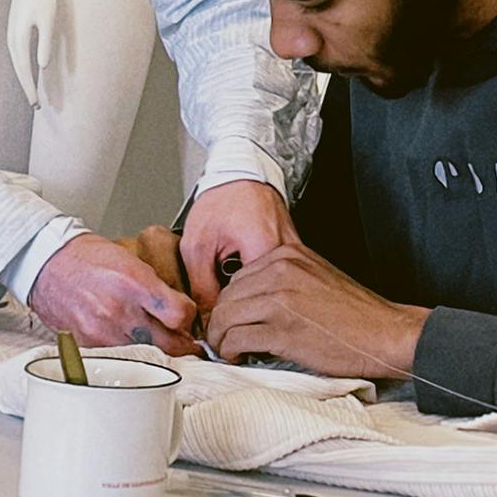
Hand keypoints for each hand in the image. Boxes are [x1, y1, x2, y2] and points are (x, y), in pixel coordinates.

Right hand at [6, 0, 64, 105]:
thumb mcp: (48, 19)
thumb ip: (44, 44)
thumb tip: (42, 67)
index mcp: (18, 37)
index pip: (24, 70)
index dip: (29, 88)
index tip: (35, 104)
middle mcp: (11, 37)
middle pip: (18, 68)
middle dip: (25, 86)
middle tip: (35, 104)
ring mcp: (10, 31)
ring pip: (16, 61)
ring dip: (23, 76)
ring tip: (31, 90)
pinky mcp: (14, 26)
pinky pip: (16, 52)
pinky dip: (21, 63)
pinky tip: (27, 66)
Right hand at [30, 233, 198, 355]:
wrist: (48, 264)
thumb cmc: (87, 258)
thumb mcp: (130, 260)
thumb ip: (156, 287)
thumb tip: (178, 310)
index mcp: (134, 282)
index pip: (180, 314)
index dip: (189, 317)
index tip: (187, 317)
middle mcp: (120, 309)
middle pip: (169, 343)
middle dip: (182, 344)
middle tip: (185, 342)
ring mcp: (103, 330)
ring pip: (148, 355)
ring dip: (157, 351)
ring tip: (157, 341)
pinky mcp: (89, 344)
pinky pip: (121, 357)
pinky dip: (130, 353)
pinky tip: (130, 342)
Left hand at [180, 181, 298, 318]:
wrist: (244, 173)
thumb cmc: (222, 199)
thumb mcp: (198, 243)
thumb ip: (202, 286)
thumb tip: (207, 323)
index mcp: (265, 249)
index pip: (250, 305)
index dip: (229, 316)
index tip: (215, 320)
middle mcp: (288, 254)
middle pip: (265, 303)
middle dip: (242, 309)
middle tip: (222, 304)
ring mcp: (297, 255)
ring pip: (275, 295)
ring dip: (255, 298)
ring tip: (236, 285)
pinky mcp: (297, 255)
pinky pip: (280, 282)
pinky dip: (264, 286)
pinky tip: (249, 278)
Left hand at [204, 244, 427, 379]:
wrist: (384, 334)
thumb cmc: (356, 314)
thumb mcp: (316, 277)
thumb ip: (284, 279)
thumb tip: (252, 300)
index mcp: (288, 254)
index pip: (238, 277)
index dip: (230, 303)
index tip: (231, 319)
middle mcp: (281, 270)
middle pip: (227, 297)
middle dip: (220, 321)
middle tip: (223, 338)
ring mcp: (280, 299)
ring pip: (226, 317)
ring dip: (221, 337)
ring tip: (229, 349)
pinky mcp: (281, 329)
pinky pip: (237, 338)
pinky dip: (230, 350)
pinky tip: (238, 356)